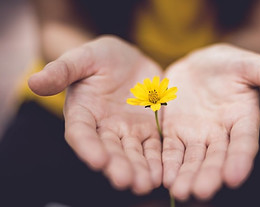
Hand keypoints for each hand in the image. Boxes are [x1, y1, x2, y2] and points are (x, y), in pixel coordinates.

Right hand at [28, 36, 162, 193]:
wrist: (128, 60)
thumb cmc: (100, 57)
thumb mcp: (82, 58)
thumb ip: (62, 70)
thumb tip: (34, 81)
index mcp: (83, 112)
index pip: (81, 133)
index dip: (88, 147)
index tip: (98, 160)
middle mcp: (104, 127)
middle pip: (109, 150)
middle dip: (117, 166)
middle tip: (126, 181)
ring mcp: (127, 130)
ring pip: (133, 153)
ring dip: (139, 169)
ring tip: (145, 184)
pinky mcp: (148, 129)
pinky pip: (153, 147)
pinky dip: (157, 160)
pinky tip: (162, 174)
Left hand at [161, 44, 259, 199]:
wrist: (199, 65)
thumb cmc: (229, 64)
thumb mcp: (251, 65)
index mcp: (243, 119)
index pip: (244, 142)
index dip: (241, 159)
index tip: (234, 177)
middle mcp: (221, 133)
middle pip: (216, 157)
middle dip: (209, 175)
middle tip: (201, 192)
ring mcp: (197, 135)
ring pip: (192, 159)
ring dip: (186, 175)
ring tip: (180, 191)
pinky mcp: (175, 132)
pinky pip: (171, 150)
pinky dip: (168, 163)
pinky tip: (163, 177)